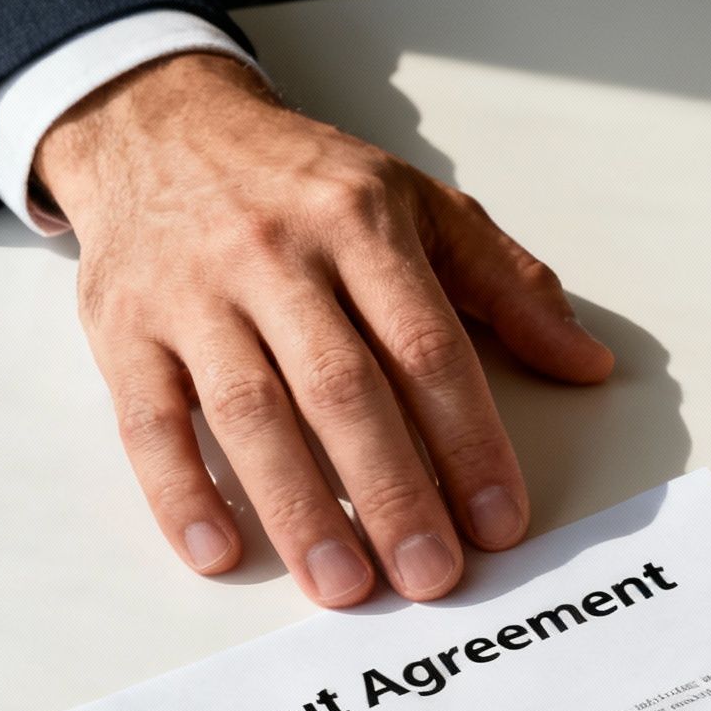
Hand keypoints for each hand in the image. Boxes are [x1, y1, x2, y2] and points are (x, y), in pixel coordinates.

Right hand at [38, 53, 614, 606]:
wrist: (162, 125)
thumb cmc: (310, 183)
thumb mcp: (424, 206)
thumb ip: (512, 287)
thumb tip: (588, 363)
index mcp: (363, 226)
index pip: (427, 347)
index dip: (469, 440)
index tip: (499, 521)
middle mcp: (276, 257)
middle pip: (342, 388)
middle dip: (392, 491)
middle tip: (430, 575)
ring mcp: (193, 294)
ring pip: (249, 411)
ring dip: (299, 507)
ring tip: (345, 585)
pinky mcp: (122, 328)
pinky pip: (147, 419)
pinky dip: (179, 490)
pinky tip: (220, 551)